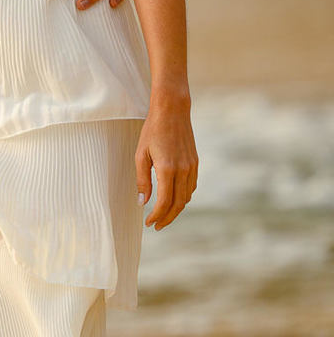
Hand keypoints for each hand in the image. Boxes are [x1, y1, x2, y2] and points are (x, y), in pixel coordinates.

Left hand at [135, 98, 197, 228]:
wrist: (173, 110)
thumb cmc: (152, 131)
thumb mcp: (140, 155)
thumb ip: (142, 180)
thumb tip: (142, 202)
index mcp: (167, 169)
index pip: (164, 202)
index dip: (156, 216)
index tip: (149, 223)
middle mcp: (183, 170)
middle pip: (178, 204)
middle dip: (167, 218)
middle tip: (156, 225)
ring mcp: (191, 167)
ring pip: (187, 197)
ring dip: (176, 209)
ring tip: (164, 215)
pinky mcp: (195, 163)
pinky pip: (191, 186)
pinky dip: (184, 197)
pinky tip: (174, 199)